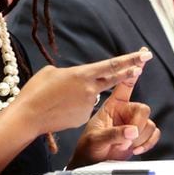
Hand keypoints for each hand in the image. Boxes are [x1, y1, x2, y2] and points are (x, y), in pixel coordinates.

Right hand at [10, 49, 153, 136]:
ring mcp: (88, 105)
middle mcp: (90, 89)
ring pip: (91, 96)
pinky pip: (83, 109)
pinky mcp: (83, 119)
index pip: (111, 65)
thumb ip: (69, 74)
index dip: (129, 60)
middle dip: (130, 69)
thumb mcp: (51, 72)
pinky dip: (74, 108)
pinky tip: (59, 110)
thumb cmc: (36, 91)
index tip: (143, 55)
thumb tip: (76, 79)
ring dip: (80, 95)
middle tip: (144, 62)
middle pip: (115, 78)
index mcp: (82, 74)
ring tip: (57, 99)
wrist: (28, 117)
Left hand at [66, 48, 160, 168]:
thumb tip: (132, 131)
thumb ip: (114, 134)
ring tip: (123, 145)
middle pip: (143, 109)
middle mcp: (126, 111)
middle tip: (127, 137)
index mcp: (113, 105)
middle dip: (137, 125)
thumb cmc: (90, 146)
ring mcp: (134, 123)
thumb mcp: (97, 139)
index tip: (142, 56)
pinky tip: (135, 149)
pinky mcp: (141, 135)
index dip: (133, 70)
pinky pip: (154, 134)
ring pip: (150, 124)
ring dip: (139, 138)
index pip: (125, 84)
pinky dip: (147, 143)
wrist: (92, 162)